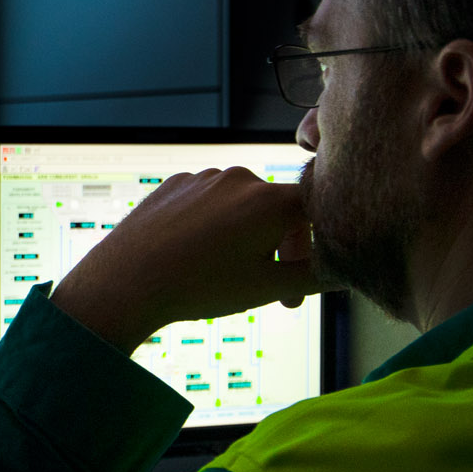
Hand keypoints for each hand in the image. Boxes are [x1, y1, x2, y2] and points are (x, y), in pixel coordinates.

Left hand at [46, 167, 316, 354]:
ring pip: (241, 206)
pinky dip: (213, 228)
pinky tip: (198, 257)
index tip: (304, 278)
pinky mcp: (175, 184)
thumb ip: (316, 276)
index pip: (316, 209)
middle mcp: (240, 178)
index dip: (317, 245)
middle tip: (274, 294)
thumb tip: (345, 270)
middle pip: (278, 208)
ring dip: (246, 237)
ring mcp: (203, 177)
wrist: (127, 280)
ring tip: (227, 274)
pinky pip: (208, 203)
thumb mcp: (268, 288)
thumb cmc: (200, 285)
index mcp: (270, 199)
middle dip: (281, 248)